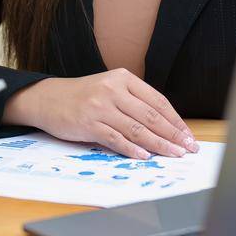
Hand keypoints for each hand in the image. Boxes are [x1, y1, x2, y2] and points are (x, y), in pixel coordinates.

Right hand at [3, 68, 198, 159]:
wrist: (48, 98)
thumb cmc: (83, 96)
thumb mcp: (110, 89)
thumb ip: (134, 102)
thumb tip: (164, 126)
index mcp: (124, 78)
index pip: (157, 101)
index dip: (175, 120)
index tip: (188, 135)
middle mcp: (113, 90)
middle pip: (151, 115)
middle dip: (172, 134)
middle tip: (187, 147)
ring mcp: (100, 106)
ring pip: (136, 128)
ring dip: (158, 144)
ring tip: (173, 154)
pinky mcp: (88, 122)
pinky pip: (115, 138)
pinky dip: (131, 149)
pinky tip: (144, 156)